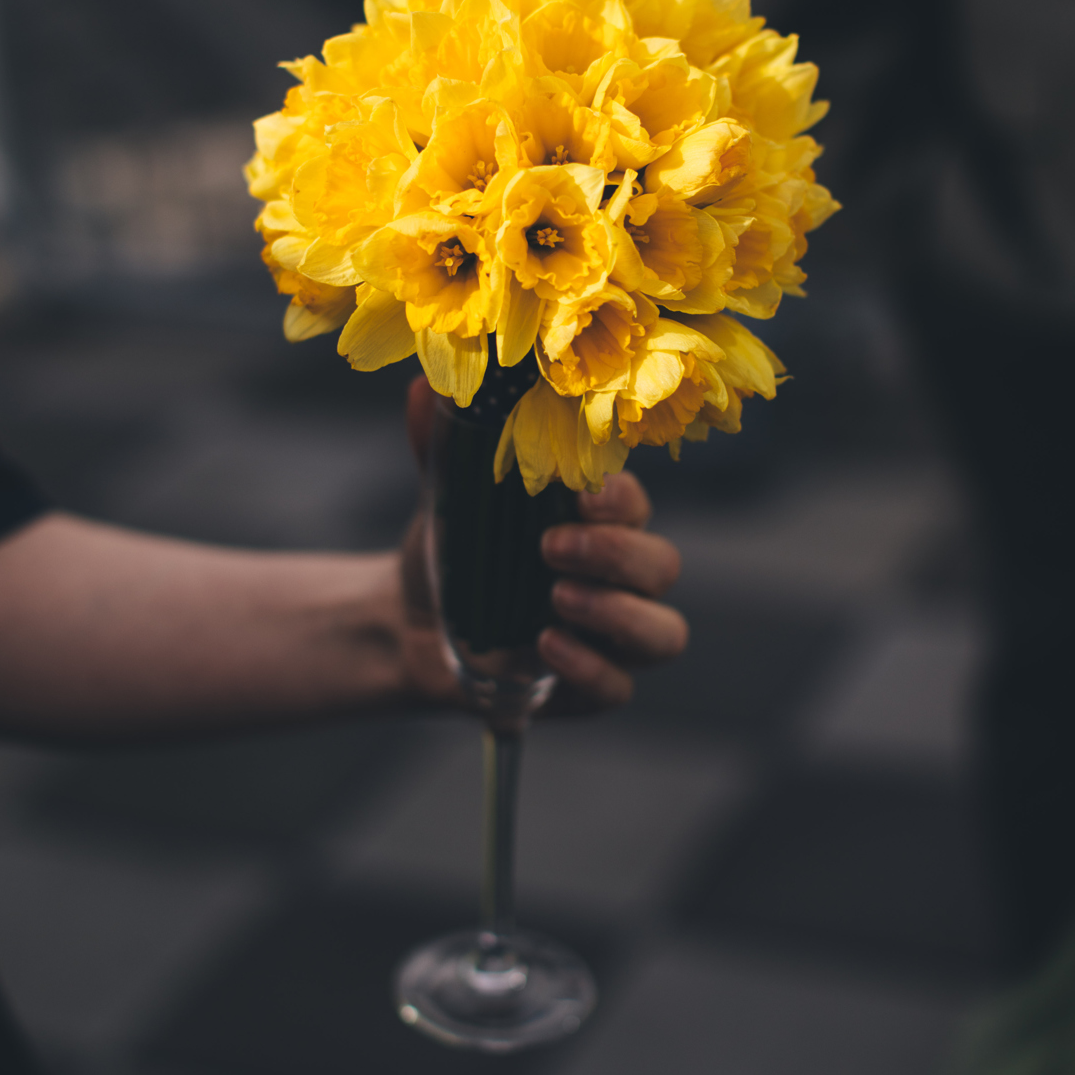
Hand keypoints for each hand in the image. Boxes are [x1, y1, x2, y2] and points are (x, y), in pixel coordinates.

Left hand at [398, 377, 686, 713]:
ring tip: (556, 599)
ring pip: (664, 633)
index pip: (634, 505)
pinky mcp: (591, 688)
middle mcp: (619, 578)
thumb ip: (444, 446)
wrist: (409, 621)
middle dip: (615, 554)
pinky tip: (546, 646)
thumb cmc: (453, 547)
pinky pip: (618, 687)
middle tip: (550, 547)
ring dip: (619, 614)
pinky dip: (589, 667)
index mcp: (598, 522)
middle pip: (662, 565)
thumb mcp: (445, 497)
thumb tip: (424, 386)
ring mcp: (611, 638)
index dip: (620, 500)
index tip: (580, 493)